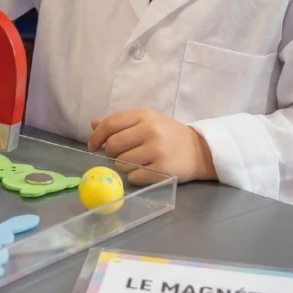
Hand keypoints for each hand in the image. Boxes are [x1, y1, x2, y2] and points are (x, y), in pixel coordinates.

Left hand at [88, 110, 217, 184]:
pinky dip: (133, 176)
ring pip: (122, 162)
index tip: (92, 145)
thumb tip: (93, 124)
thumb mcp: (146, 121)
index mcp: (143, 116)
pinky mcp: (164, 170)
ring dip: (121, 165)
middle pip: (113, 144)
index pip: (110, 124)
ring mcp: (157, 151)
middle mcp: (150, 131)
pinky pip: (135, 176)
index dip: (96, 136)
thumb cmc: (167, 134)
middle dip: (108, 152)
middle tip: (113, 156)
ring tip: (130, 163)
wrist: (200, 150)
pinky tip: (141, 172)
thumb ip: (120, 123)